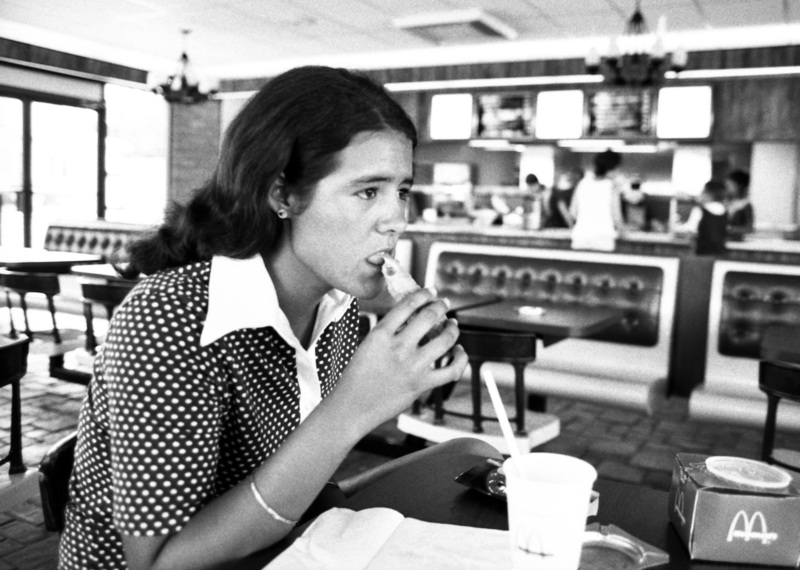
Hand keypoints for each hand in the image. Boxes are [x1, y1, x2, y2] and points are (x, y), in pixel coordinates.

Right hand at [335, 289, 466, 430]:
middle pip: (429, 317)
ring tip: (453, 324)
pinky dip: (460, 358)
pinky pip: (451, 370)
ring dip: (452, 328)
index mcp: (381, 334)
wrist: (351, 407)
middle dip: (440, 306)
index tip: (431, 292)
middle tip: (444, 303)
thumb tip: (414, 320)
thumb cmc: (356, 376)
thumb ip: (388, 333)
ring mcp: (412, 367)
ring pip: (445, 340)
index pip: (407, 305)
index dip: (423, 294)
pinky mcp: (422, 385)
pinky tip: (458, 352)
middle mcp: (398, 347)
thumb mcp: (367, 346)